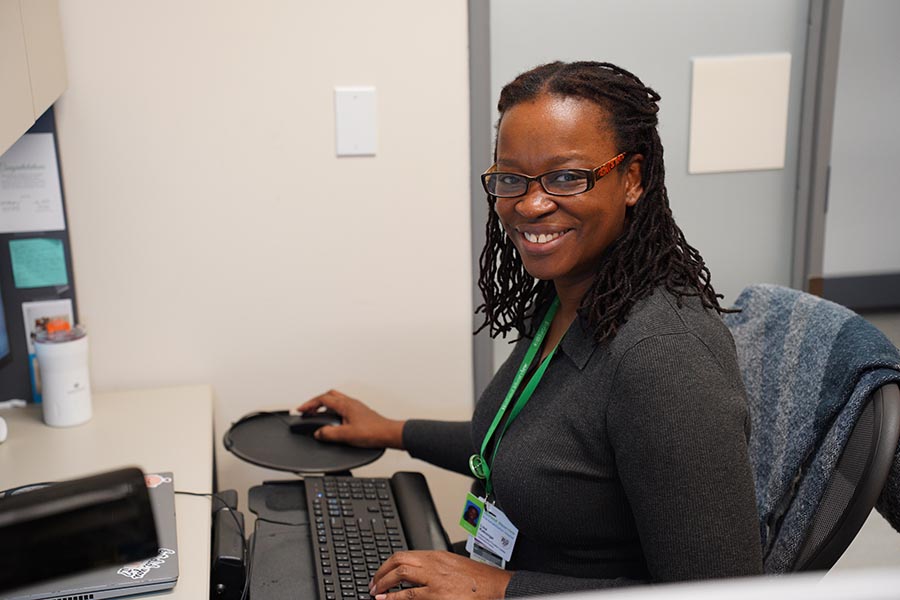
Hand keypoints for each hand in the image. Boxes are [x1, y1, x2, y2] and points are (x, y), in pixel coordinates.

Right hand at [296, 389, 405, 448]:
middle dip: (316, 402)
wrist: (389, 434)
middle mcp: (351, 403)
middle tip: (307, 410)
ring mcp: (356, 407)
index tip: (300, 410)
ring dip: (325, 406)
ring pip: (336, 401)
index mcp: (345, 405)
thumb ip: (329, 434)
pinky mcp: (360, 413)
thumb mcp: (347, 435)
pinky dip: (333, 411)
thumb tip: (318, 433)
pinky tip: (334, 421)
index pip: (322, 399)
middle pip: (329, 396)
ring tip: (318, 416)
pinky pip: (342, 407)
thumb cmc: (373, 432)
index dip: (309, 404)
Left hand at [370, 550, 512, 599]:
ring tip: (376, 592)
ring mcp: (435, 580)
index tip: (380, 573)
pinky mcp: (438, 596)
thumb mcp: (452, 565)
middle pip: (399, 561)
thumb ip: (433, 567)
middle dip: (381, 572)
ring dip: (384, 584)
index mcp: (436, 556)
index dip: (388, 564)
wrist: (494, 586)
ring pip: (401, 575)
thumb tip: (414, 573)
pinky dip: (394, 598)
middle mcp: (433, 565)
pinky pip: (410, 596)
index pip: (404, 554)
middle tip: (373, 583)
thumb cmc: (477, 578)